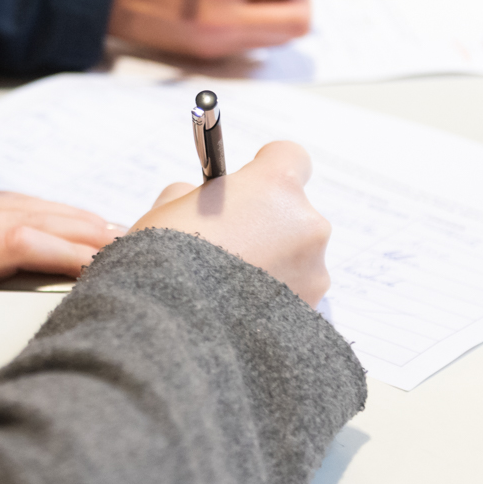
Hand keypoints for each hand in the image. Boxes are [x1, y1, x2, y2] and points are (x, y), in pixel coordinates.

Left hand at [0, 192, 121, 387]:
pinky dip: (45, 208)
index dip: (60, 246)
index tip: (105, 263)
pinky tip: (73, 223)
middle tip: (142, 248)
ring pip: (19, 201)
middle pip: (26, 212)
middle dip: (83, 228)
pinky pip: (4, 200)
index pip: (7, 238)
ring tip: (123, 235)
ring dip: (70, 214)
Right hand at [133, 141, 329, 304]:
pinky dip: (273, 298)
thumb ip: (197, 195)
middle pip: (292, 212)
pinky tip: (237, 310)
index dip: (267, 167)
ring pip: (296, 256)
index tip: (247, 182)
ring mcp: (315, 270)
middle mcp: (306, 223)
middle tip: (226, 242)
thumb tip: (203, 204)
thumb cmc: (167, 258)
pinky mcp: (311, 310)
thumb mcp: (169, 207)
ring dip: (272, 263)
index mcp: (275, 185)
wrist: (177, 327)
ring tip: (226, 286)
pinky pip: (293, 293)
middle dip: (265, 223)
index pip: (290, 157)